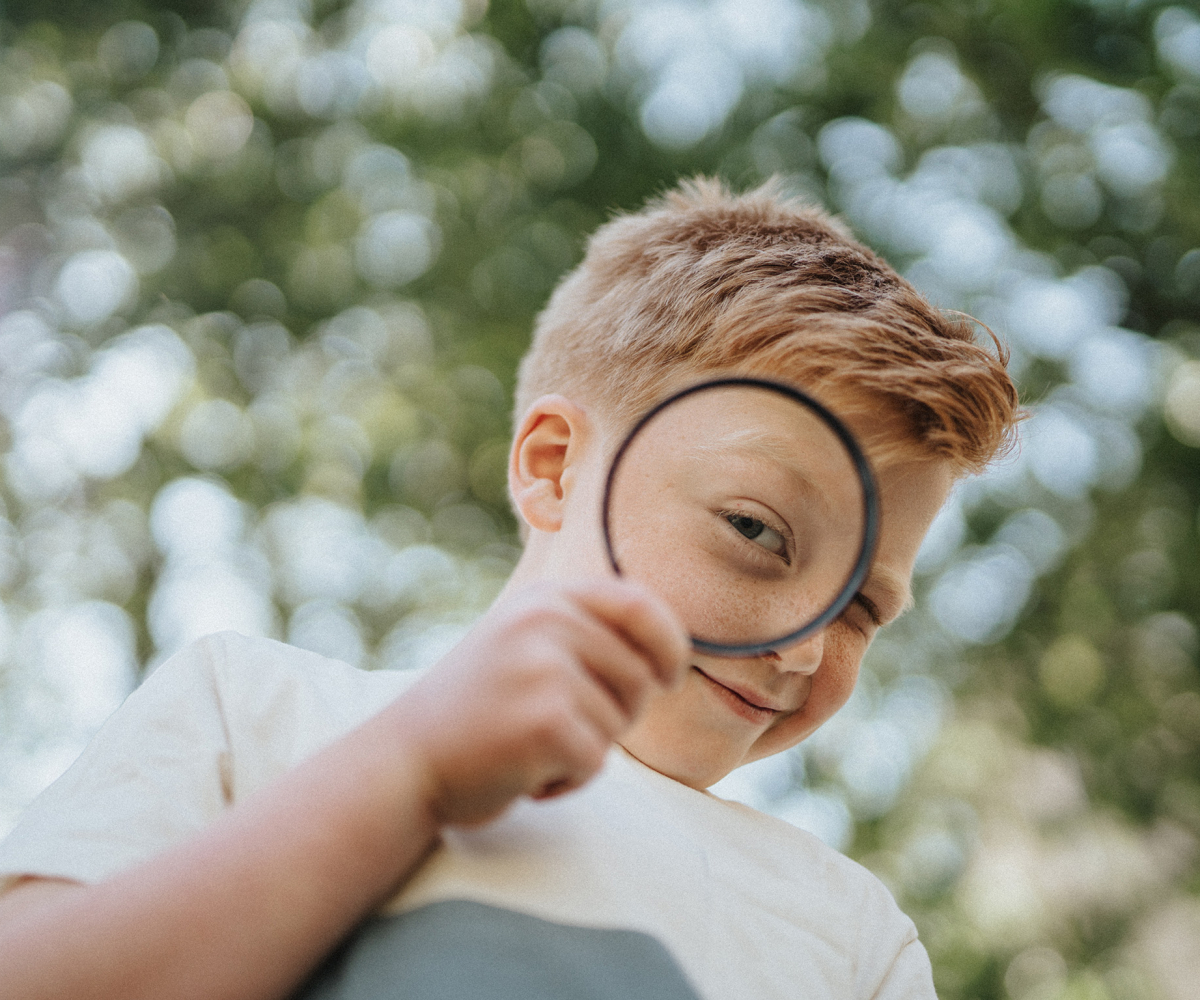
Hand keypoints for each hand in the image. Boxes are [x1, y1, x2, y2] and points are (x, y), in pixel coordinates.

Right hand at [391, 578, 687, 826]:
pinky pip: (596, 761)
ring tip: (528, 746)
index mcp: (545, 598)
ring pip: (619, 724)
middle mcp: (546, 622)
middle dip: (617, 715)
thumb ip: (584, 633)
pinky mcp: (544, 721)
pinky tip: (523, 774)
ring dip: (585, 749)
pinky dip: (568, 780)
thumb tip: (672, 645)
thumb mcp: (524, 644)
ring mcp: (544, 669)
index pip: (640, 604)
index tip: (669, 676)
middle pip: (640, 676)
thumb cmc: (476, 711)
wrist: (402, 761)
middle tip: (557, 727)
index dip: (670, 643)